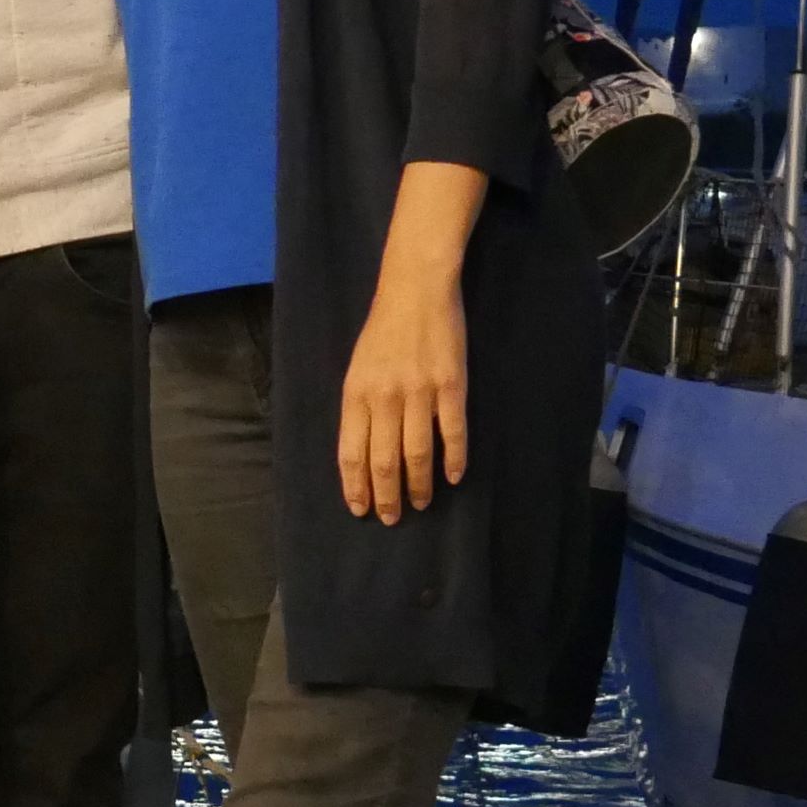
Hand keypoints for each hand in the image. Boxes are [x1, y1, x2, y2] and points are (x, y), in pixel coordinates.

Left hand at [338, 268, 471, 522]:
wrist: (416, 289)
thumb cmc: (383, 330)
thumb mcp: (358, 368)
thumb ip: (359, 407)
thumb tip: (362, 452)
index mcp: (356, 394)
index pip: (351, 453)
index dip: (355, 486)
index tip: (360, 509)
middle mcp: (385, 397)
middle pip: (384, 460)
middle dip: (386, 496)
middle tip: (392, 517)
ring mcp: (419, 392)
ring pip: (417, 453)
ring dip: (418, 485)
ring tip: (420, 503)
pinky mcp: (451, 385)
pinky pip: (452, 432)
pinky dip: (454, 459)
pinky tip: (454, 476)